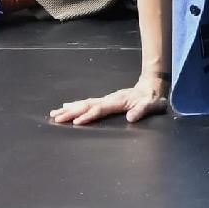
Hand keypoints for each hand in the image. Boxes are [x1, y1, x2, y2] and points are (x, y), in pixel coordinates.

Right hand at [50, 78, 171, 126]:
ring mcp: (106, 99)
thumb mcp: (152, 105)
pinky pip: (88, 103)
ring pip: (84, 103)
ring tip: (55, 113)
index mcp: (118, 101)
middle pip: (87, 105)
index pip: (100, 109)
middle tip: (56, 118)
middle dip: (71, 112)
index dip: (88, 115)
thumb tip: (131, 118)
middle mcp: (109, 99)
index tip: (76, 122)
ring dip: (70, 108)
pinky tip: (67, 106)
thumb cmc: (153, 98)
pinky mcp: (106, 100)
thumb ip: (142, 110)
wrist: (153, 85)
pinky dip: (76, 105)